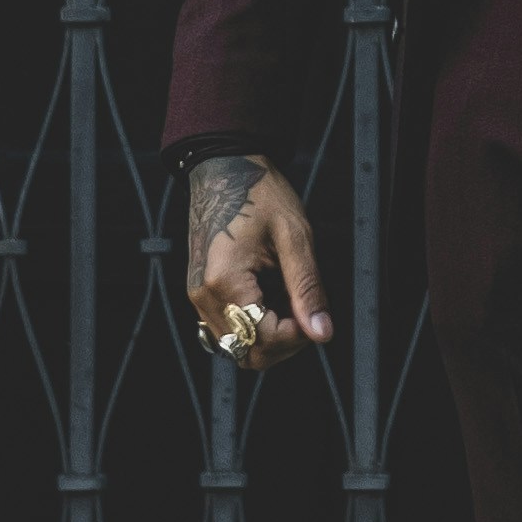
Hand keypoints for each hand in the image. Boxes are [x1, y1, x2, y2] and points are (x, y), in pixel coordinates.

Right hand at [183, 150, 331, 373]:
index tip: (314, 312)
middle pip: (247, 353)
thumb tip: (323, 333)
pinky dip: (253, 327)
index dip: (297, 337)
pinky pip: (228, 329)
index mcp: (225, 282)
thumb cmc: (261, 194)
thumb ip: (307, 289)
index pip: (263, 339)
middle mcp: (205, 296)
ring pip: (237, 345)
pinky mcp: (202, 292)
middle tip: (305, 312)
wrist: (225, 169)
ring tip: (288, 302)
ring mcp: (199, 296)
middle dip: (284, 343)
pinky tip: (271, 300)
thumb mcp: (295, 238)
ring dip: (269, 337)